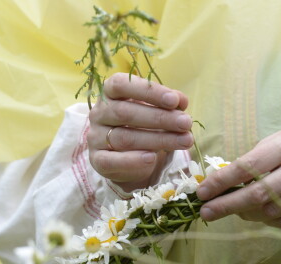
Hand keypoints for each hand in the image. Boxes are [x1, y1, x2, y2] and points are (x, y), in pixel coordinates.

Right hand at [87, 73, 193, 191]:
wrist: (130, 159)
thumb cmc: (144, 127)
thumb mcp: (157, 111)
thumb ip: (168, 104)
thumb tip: (181, 101)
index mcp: (110, 93)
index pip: (122, 85)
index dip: (148, 91)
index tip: (174, 100)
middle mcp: (99, 113)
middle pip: (125, 113)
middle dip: (160, 118)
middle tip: (185, 123)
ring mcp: (95, 137)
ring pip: (124, 138)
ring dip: (158, 139)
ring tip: (185, 140)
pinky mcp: (98, 160)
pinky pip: (112, 161)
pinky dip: (133, 160)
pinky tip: (152, 158)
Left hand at [196, 110, 280, 226]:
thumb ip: (258, 159)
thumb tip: (225, 181)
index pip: (246, 167)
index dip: (220, 183)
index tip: (201, 193)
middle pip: (256, 195)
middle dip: (226, 206)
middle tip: (206, 213)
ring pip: (271, 212)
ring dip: (247, 214)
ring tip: (237, 209)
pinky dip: (269, 219)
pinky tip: (261, 212)